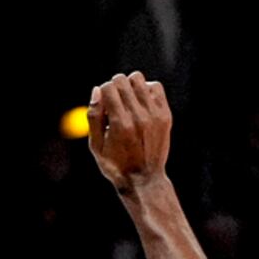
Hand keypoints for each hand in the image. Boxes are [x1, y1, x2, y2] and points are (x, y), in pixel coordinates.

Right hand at [87, 71, 170, 191]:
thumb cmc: (115, 164)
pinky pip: (155, 87)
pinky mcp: (165, 115)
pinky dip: (146, 89)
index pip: (108, 87)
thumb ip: (93, 117)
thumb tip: (96, 90)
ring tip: (126, 100)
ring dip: (129, 85)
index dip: (101, 93)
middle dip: (113, 87)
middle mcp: (138, 116)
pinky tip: (140, 102)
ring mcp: (154, 115)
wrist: (144, 179)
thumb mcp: (95, 145)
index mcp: (120, 124)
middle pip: (122, 81)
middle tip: (112, 102)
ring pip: (139, 79)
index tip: (102, 104)